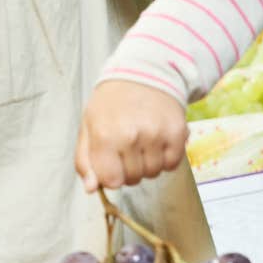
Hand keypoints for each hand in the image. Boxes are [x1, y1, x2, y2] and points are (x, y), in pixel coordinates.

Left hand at [76, 79, 190, 191]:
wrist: (145, 73)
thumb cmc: (112, 103)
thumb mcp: (89, 126)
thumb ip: (85, 160)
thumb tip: (91, 189)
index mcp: (105, 135)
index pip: (112, 181)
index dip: (111, 175)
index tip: (112, 163)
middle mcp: (131, 136)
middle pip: (133, 179)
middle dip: (129, 169)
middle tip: (127, 147)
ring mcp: (157, 135)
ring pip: (153, 173)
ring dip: (147, 164)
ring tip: (143, 142)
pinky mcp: (178, 133)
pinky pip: (171, 165)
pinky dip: (165, 158)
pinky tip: (157, 141)